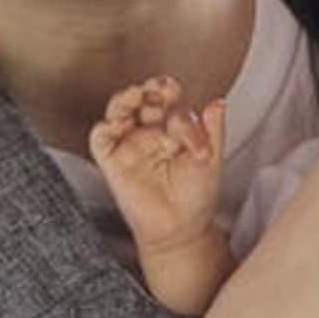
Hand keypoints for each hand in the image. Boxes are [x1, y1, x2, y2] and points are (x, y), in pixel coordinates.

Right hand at [88, 76, 224, 253]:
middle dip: (149, 89)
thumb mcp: (210, 159)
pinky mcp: (112, 161)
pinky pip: (100, 139)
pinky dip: (103, 127)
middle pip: (142, 98)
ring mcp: (130, 144)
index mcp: (173, 127)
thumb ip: (213, 130)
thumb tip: (218, 103)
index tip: (174, 90)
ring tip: (136, 95)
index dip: (171, 92)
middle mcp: (150, 131)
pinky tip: (115, 123)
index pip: (170, 100)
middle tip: (159, 90)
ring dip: (124, 98)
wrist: (180, 228)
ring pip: (118, 110)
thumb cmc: (196, 195)